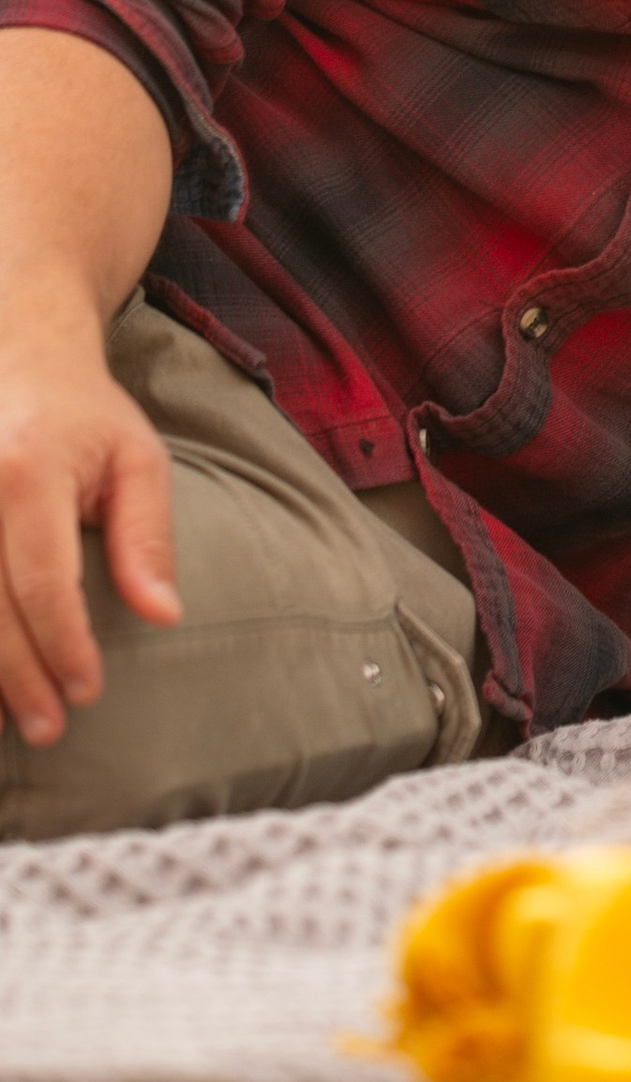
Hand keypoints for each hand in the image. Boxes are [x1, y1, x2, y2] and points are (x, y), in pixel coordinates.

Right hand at [0, 298, 180, 746]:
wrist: (17, 352)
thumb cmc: (85, 415)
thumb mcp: (137, 459)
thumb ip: (147, 537)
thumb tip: (164, 616)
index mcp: (29, 470)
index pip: (44, 581)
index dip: (64, 645)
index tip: (87, 692)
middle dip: (18, 678)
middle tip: (49, 729)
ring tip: (10, 720)